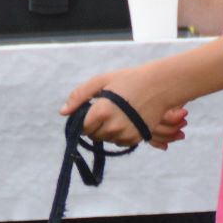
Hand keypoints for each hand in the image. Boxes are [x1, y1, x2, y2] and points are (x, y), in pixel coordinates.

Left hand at [61, 65, 185, 149]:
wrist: (159, 87)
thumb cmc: (129, 80)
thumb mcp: (102, 81)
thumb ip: (80, 96)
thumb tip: (63, 113)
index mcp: (101, 111)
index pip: (82, 128)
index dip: (84, 120)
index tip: (90, 112)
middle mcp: (112, 127)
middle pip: (94, 135)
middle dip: (95, 125)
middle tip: (106, 110)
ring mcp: (124, 135)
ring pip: (106, 140)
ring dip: (107, 130)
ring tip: (118, 113)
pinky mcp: (134, 140)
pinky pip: (118, 142)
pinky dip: (119, 134)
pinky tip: (127, 120)